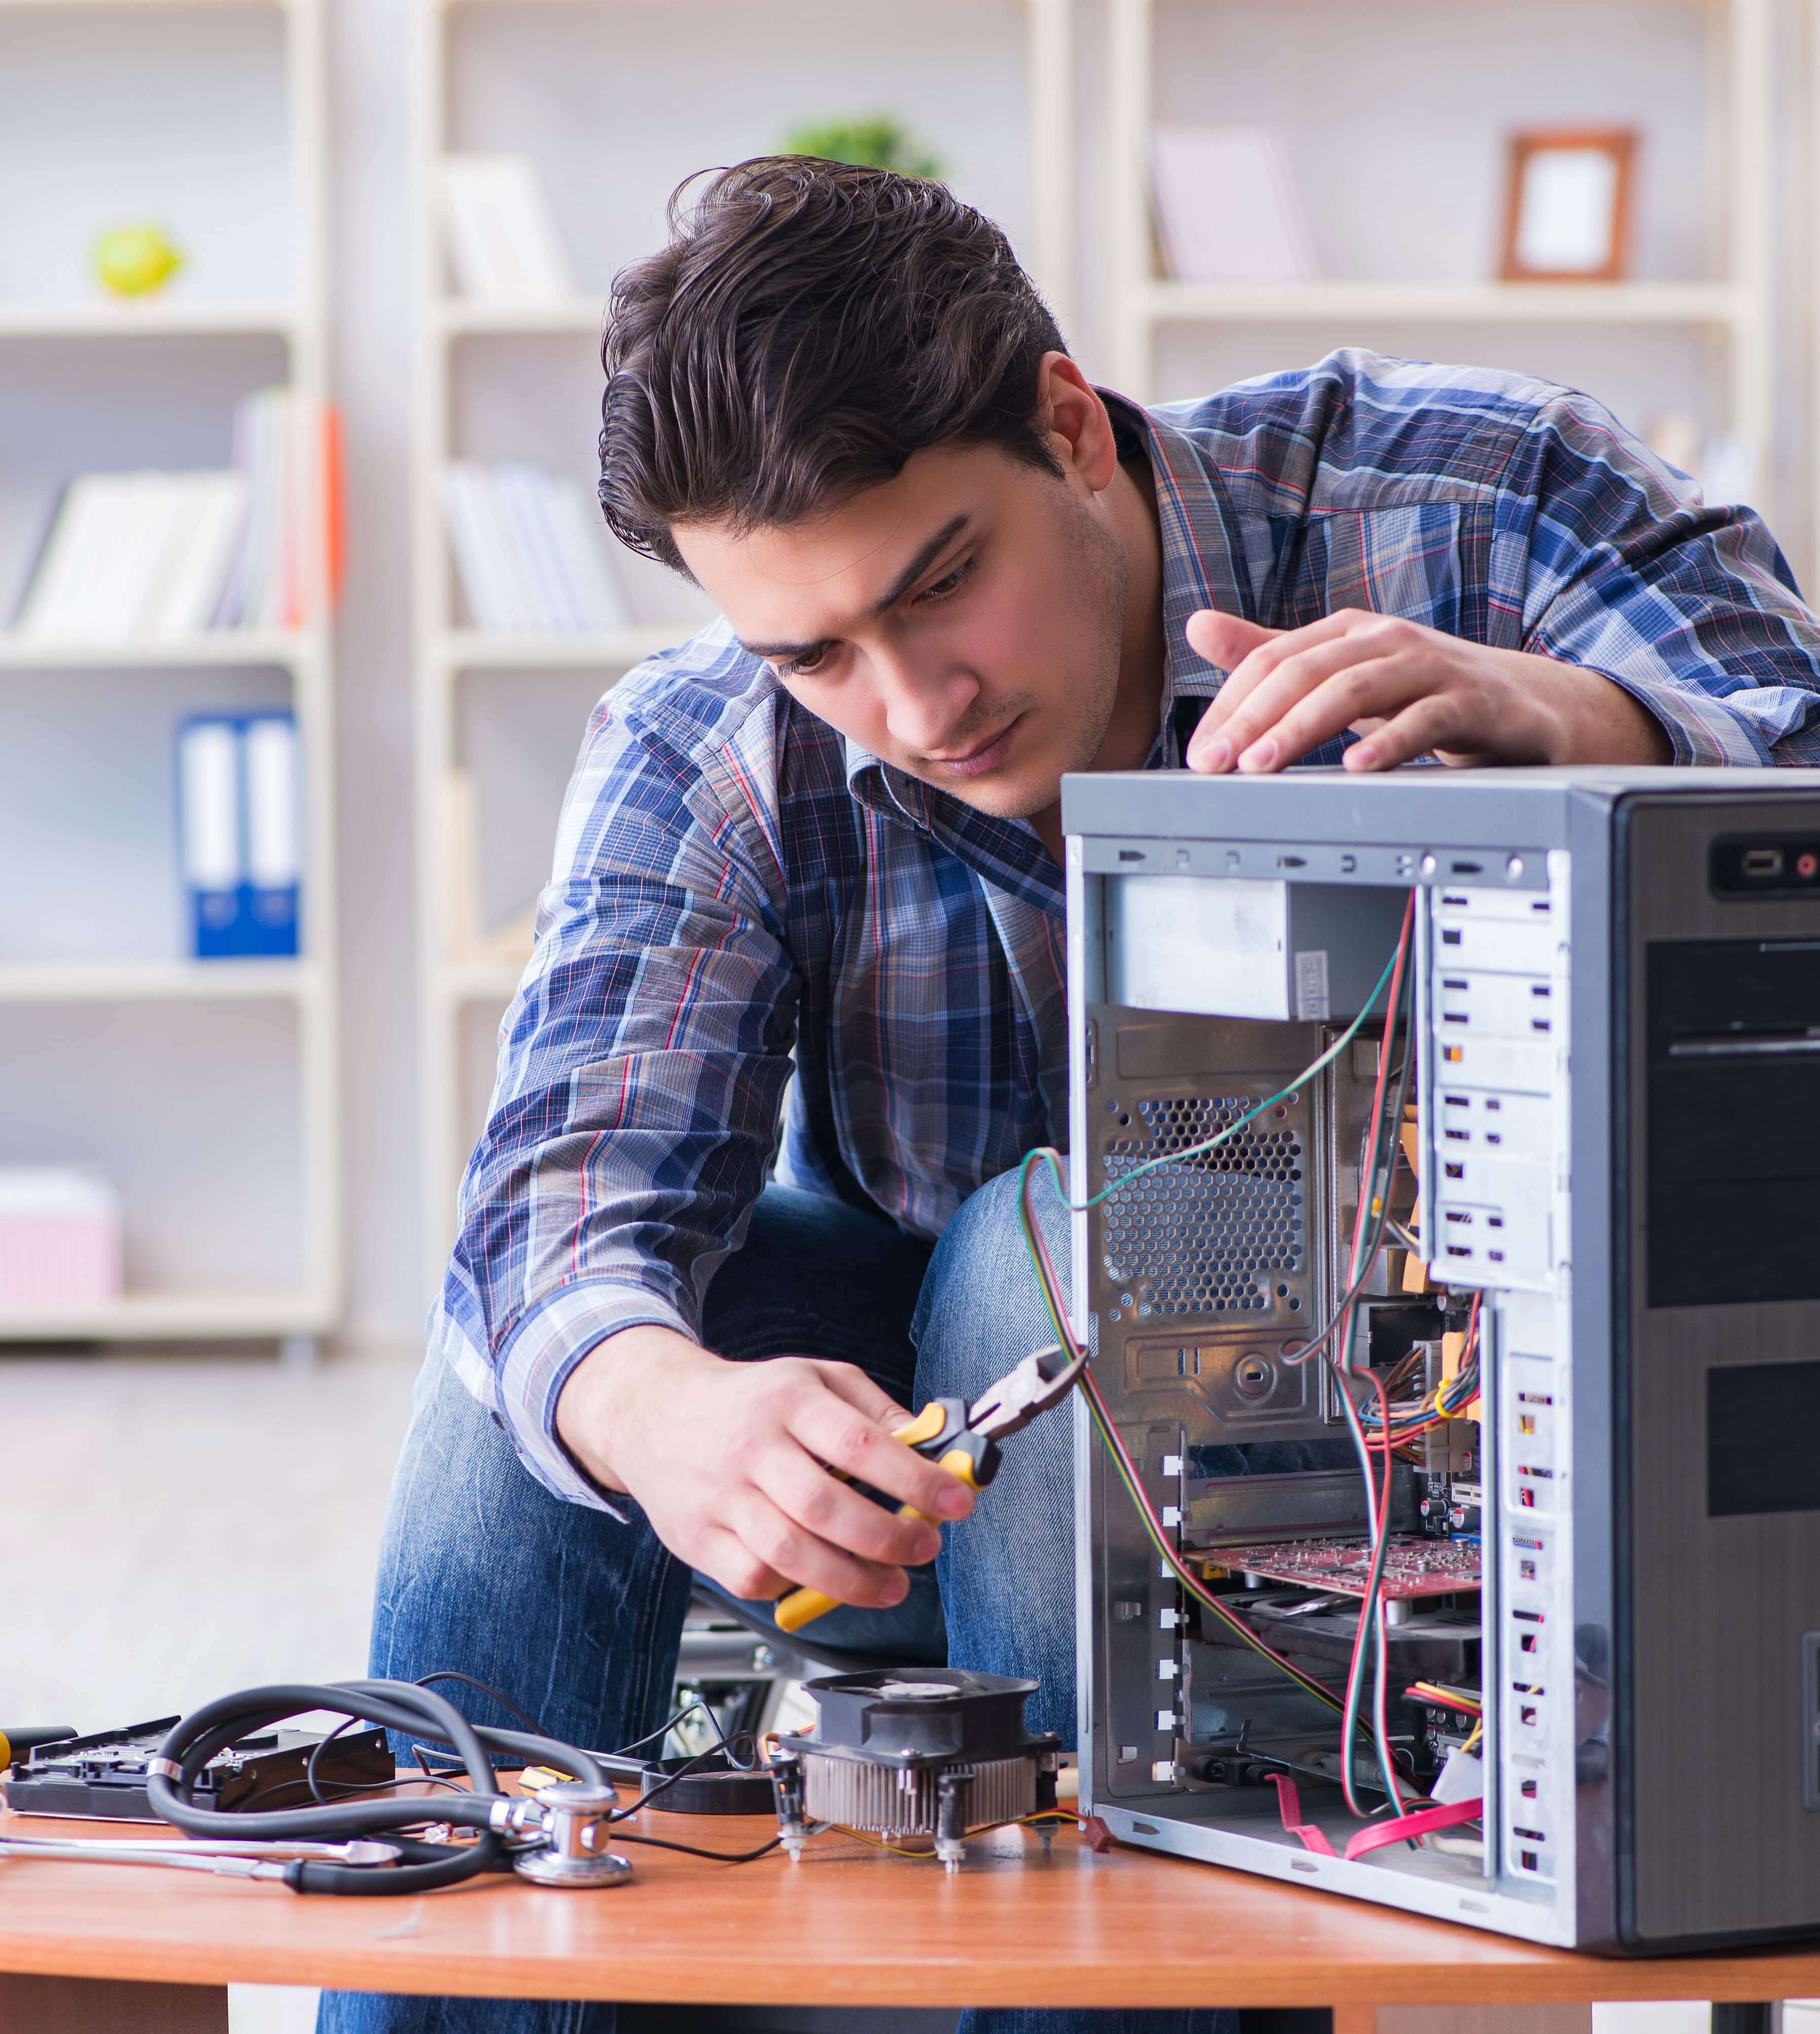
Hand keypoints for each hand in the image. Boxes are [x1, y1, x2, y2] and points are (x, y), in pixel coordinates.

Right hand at [555, 1325, 974, 1608]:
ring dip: (852, 1579)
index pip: (859, 1444)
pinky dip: (792, 1588)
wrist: (653, 1412)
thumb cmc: (749, 1401)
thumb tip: (930, 1446)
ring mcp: (720, 1496)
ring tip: (891, 1583)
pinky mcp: (696, 1537)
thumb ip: (876, 1411)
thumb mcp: (815, 1379)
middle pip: (825, 1506)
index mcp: (789, 1400)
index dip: (914, 1479)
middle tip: (924, 1548)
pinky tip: (819, 1578)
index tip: (955, 1501)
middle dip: (888, 1538)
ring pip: (790, 1553)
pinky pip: (752, 1578)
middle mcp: (752, 1447)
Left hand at [1183, 608, 1670, 774]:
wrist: (1527, 707)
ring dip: (1302, 729)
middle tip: (1215, 764)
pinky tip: (1357, 768)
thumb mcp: (1343, 672)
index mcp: (1347, 634)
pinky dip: (1390, 743)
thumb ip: (1274, 654)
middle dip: (1254, 718)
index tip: (1199, 754)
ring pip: (1356, 689)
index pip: (1273, 661)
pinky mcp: (1472, 702)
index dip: (1231, 705)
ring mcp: (1432, 667)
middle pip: (1306, 672)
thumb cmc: (1425, 691)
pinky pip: (1427, 719)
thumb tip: (1197, 626)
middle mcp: (1386, 641)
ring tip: (1261, 766)